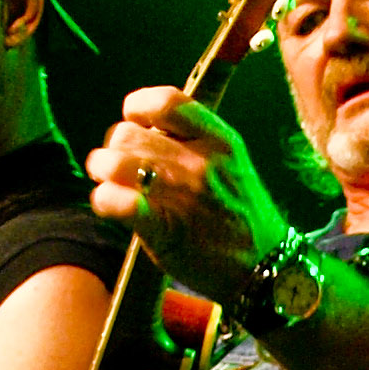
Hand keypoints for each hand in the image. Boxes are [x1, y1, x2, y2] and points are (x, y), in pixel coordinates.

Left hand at [90, 89, 289, 303]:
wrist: (266, 268)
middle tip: (120, 166)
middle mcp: (200, 161)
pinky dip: (104, 201)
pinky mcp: (163, 229)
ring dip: (101, 171)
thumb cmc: (242, 216)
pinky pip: (116, 201)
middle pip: (127, 132)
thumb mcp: (232, 163)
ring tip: (108, 182)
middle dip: (115, 147)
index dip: (138, 109)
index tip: (139, 126)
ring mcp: (182, 195)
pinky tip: (111, 207)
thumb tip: (145, 127)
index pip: (164, 101)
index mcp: (219, 139)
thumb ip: (195, 139)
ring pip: (113, 161)